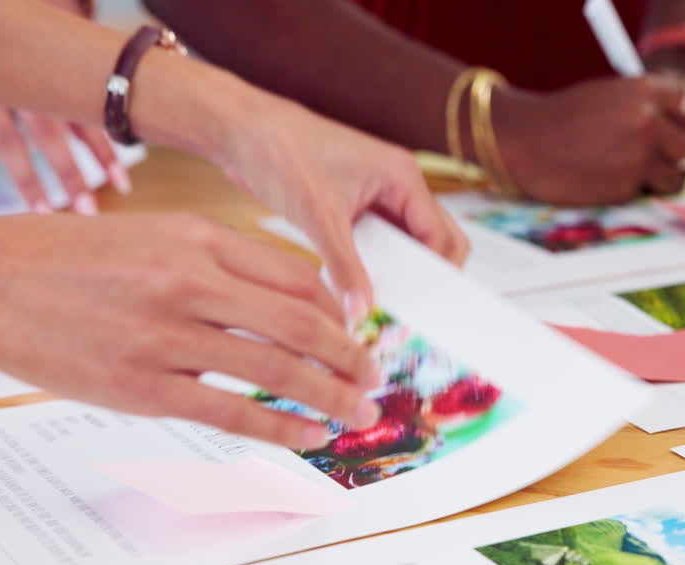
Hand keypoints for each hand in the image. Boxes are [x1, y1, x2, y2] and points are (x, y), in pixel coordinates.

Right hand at [0, 0, 125, 215]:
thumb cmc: (6, 21)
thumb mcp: (44, 34)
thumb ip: (71, 64)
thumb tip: (115, 97)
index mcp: (46, 68)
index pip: (82, 116)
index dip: (104, 152)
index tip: (123, 186)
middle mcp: (16, 80)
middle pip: (49, 135)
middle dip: (71, 174)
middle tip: (89, 211)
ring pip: (7, 142)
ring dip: (26, 180)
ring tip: (44, 211)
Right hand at [0, 212, 383, 447]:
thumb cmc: (62, 255)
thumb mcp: (149, 234)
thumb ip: (213, 260)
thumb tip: (278, 298)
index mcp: (198, 238)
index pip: (297, 275)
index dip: (339, 310)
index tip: (358, 332)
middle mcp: (192, 282)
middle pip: (301, 322)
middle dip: (350, 354)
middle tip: (376, 376)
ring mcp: (167, 336)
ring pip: (276, 369)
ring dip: (329, 394)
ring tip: (360, 411)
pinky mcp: (142, 387)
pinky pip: (231, 414)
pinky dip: (280, 427)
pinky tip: (309, 436)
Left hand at [216, 98, 468, 311]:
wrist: (242, 132)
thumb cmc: (282, 153)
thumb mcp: (318, 217)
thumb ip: (345, 267)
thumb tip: (362, 312)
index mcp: (403, 176)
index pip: (442, 236)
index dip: (438, 275)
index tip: (424, 310)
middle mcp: (397, 185)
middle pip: (433, 241)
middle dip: (424, 276)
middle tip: (406, 311)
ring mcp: (377, 196)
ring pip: (405, 244)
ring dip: (397, 272)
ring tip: (382, 304)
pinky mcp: (354, 206)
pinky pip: (378, 243)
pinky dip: (373, 265)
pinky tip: (357, 287)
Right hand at [492, 73, 684, 204]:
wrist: (526, 141)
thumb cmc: (567, 119)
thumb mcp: (613, 96)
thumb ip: (651, 107)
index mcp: (645, 91)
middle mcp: (648, 122)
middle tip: (669, 161)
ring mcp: (638, 156)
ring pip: (678, 177)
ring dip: (664, 178)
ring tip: (634, 170)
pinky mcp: (626, 186)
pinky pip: (647, 192)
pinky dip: (635, 189)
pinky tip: (608, 177)